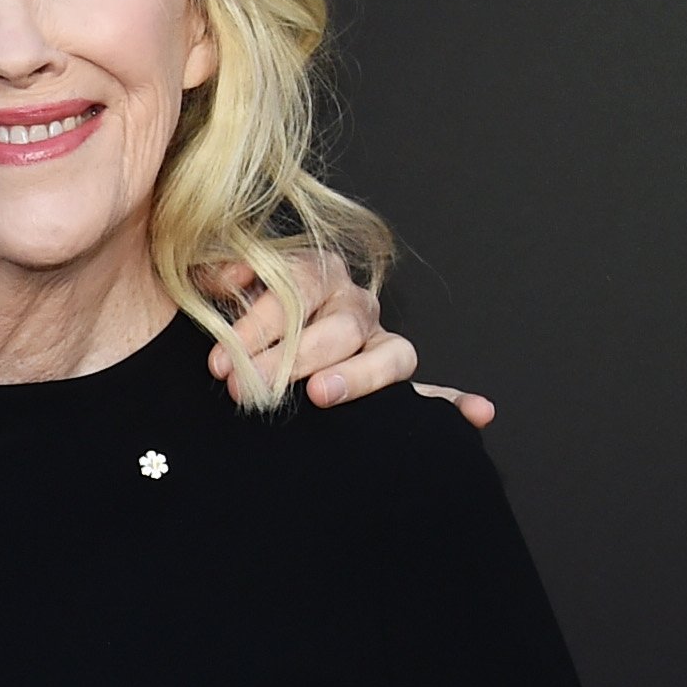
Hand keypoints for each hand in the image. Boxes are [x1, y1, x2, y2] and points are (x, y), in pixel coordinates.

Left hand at [195, 249, 492, 423]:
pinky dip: (455, 403)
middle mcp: (354, 305)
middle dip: (291, 358)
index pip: (296, 288)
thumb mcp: (207, 286)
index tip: (220, 361)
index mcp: (315, 274)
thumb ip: (212, 273)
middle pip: (339, 326)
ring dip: (358, 377)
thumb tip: (225, 278)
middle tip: (250, 387)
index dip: (258, 324)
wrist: (233, 343)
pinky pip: (433, 392)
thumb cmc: (222, 314)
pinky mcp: (391, 381)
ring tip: (321, 395)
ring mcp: (378, 343)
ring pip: (389, 354)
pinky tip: (478, 413)